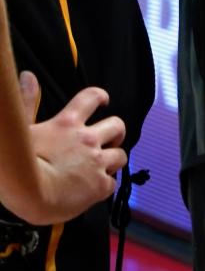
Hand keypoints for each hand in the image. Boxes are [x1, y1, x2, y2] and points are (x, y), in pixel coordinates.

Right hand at [21, 76, 124, 225]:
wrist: (28, 193)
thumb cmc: (18, 162)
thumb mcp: (21, 128)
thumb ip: (27, 103)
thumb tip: (28, 76)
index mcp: (67, 124)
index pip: (91, 98)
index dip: (100, 97)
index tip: (103, 101)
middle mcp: (87, 139)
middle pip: (117, 126)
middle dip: (116, 133)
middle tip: (110, 140)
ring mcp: (97, 161)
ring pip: (120, 155)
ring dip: (113, 160)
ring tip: (102, 167)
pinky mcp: (100, 185)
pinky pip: (112, 183)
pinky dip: (104, 186)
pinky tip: (93, 191)